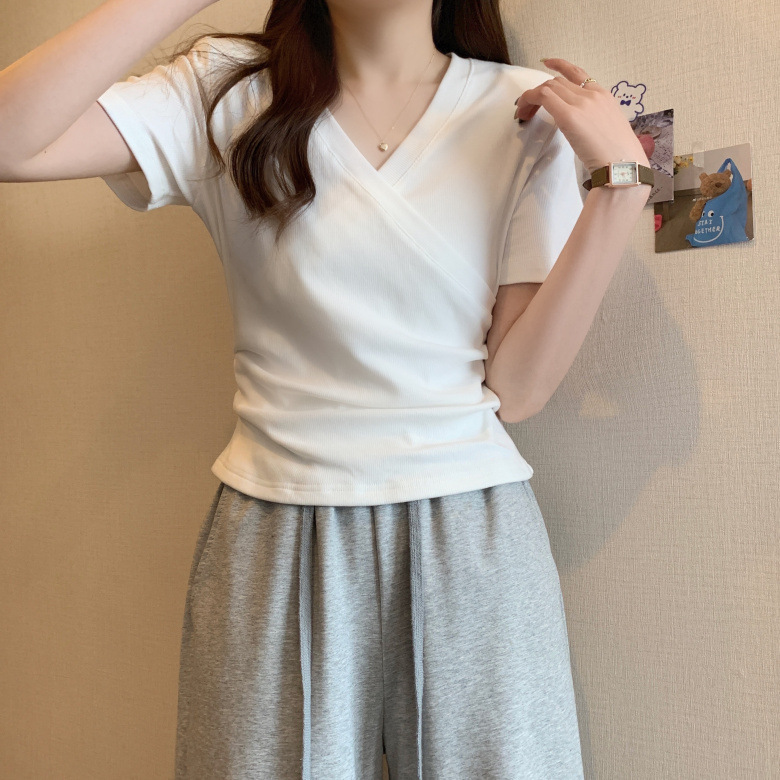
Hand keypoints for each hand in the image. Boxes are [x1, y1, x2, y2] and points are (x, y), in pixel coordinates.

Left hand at [514, 58, 650, 174]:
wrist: (623, 164)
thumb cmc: (618, 155)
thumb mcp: (609, 128)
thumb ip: (594, 119)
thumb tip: (581, 125)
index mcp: (603, 95)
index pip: (577, 73)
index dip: (559, 66)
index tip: (547, 63)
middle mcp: (592, 94)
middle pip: (558, 82)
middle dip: (540, 92)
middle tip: (528, 108)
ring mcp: (581, 103)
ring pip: (549, 87)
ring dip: (532, 98)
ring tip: (524, 113)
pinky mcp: (569, 115)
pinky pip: (544, 97)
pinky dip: (529, 100)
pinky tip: (522, 109)